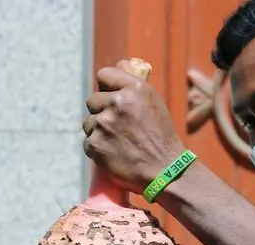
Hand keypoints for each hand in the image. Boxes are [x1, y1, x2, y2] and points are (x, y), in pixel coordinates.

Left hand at [83, 59, 185, 192]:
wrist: (165, 171)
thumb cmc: (161, 137)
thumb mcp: (154, 102)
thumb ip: (133, 84)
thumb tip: (120, 63)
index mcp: (134, 88)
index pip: (104, 75)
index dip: (107, 87)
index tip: (112, 97)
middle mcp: (117, 103)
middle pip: (93, 100)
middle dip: (102, 112)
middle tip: (119, 127)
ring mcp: (104, 124)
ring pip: (89, 123)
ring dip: (100, 132)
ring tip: (120, 143)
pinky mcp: (95, 145)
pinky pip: (88, 142)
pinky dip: (98, 149)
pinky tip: (115, 154)